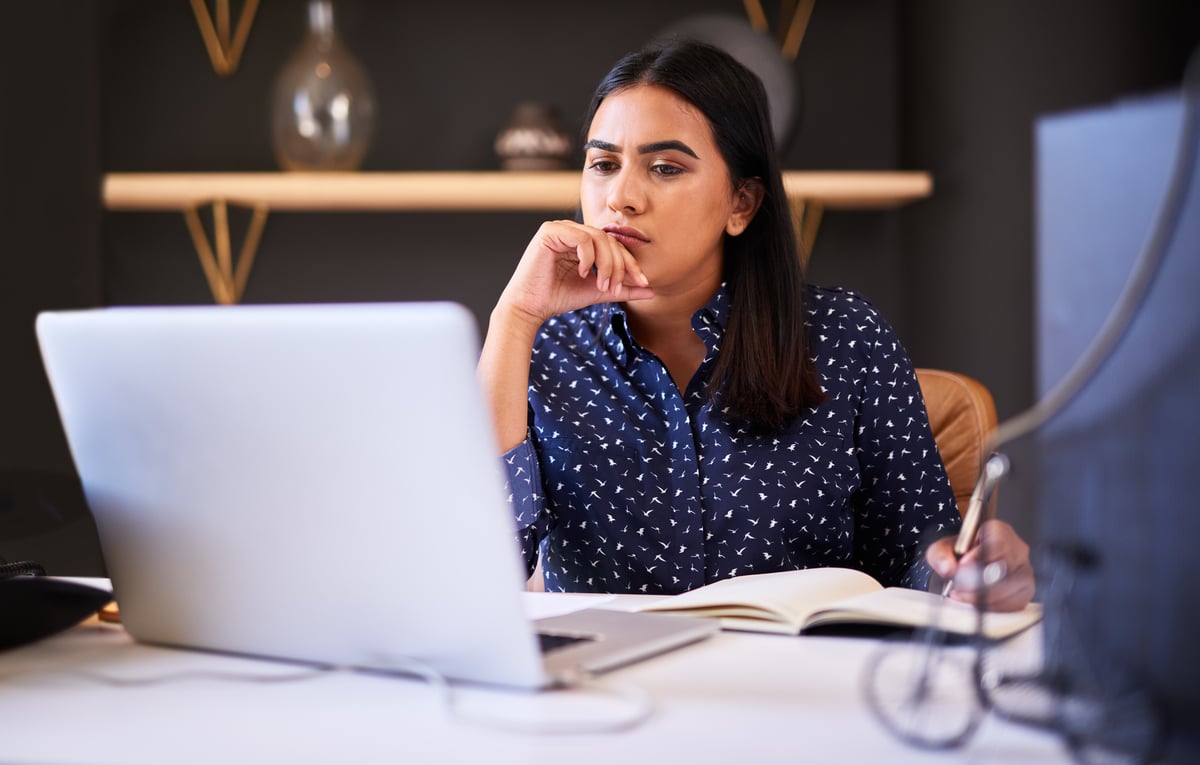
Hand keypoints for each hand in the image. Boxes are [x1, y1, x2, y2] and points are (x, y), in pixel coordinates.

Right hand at [496, 220, 653, 326]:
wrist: (530, 307)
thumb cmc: (558, 298)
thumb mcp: (598, 292)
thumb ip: (622, 288)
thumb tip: (651, 291)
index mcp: (583, 242)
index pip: (614, 245)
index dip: (631, 263)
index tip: (643, 283)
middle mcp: (573, 231)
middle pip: (609, 240)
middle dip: (619, 265)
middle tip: (615, 288)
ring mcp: (560, 228)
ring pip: (598, 237)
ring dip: (606, 264)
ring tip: (601, 285)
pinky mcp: (549, 231)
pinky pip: (581, 237)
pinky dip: (588, 256)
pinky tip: (584, 273)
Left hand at [926, 519, 1034, 611]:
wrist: (964, 568)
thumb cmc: (958, 555)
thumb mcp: (941, 549)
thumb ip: (940, 555)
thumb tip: (948, 568)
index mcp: (999, 531)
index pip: (998, 540)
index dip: (981, 554)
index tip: (963, 566)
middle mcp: (1017, 549)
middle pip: (1009, 565)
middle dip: (982, 581)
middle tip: (959, 588)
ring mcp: (1024, 571)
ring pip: (1015, 586)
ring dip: (986, 597)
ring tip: (963, 596)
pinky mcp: (1025, 591)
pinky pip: (1016, 602)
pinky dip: (995, 607)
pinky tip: (977, 605)